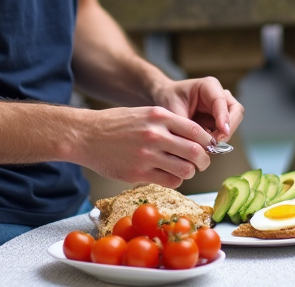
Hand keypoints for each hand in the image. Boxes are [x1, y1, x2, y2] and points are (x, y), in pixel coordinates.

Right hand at [78, 106, 212, 187]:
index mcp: (158, 116)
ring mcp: (147, 155)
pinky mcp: (138, 173)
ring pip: (185, 170)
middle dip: (204, 160)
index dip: (207, 142)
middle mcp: (155, 134)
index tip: (208, 147)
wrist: (86, 135)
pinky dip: (175, 180)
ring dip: (190, 172)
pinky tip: (169, 175)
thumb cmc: (115, 124)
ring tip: (184, 169)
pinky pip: (170, 181)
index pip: (196, 131)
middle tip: (201, 162)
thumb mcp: (144, 113)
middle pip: (195, 152)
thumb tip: (195, 138)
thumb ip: (168, 123)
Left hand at [152, 77, 244, 144]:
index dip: (224, 119)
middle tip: (215, 144)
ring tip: (206, 146)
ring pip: (233, 123)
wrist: (164, 98)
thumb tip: (199, 144)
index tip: (222, 134)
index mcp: (209, 86)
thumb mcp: (173, 111)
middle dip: (228, 129)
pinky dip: (218, 139)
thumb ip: (186, 126)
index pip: (222, 102)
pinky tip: (205, 145)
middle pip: (236, 111)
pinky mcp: (220, 119)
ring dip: (223, 136)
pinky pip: (225, 130)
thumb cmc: (169, 100)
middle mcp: (220, 94)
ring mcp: (222, 107)